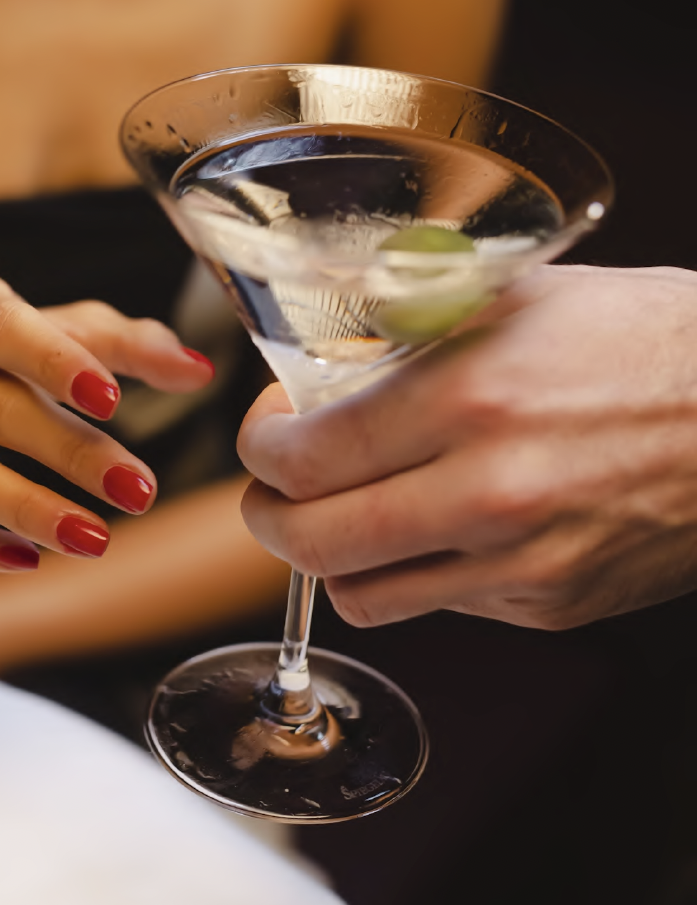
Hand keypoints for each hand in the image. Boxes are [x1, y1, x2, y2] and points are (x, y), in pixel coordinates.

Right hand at [0, 271, 212, 571]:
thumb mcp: (65, 335)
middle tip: (139, 492)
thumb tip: (198, 371)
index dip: (55, 362)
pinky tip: (28, 559)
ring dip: (25, 509)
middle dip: (70, 454)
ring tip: (94, 539)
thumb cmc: (3, 355)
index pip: (3, 325)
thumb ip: (131, 347)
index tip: (113, 399)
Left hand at [237, 265, 696, 629]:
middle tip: (274, 489)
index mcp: (469, 398)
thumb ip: (408, 332)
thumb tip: (323, 366)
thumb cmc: (646, 342)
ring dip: (334, 555)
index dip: (258, 446)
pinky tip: (443, 525)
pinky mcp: (549, 606)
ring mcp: (520, 564)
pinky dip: (418, 571)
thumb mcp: (518, 298)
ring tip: (349, 512)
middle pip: (310, 543)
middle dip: (267, 515)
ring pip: (363, 595)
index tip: (266, 430)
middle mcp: (487, 493)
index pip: (300, 457)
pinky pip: (440, 604)